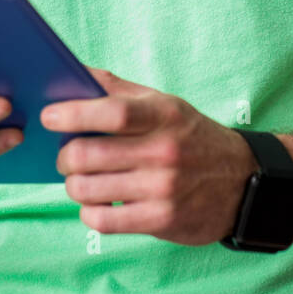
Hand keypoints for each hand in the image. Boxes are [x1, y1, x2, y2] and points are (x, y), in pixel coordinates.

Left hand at [41, 69, 254, 244]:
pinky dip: (89, 212)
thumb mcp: (165, 104)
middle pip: (89, 154)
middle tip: (65, 156)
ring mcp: (163, 188)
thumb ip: (120, 90)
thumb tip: (76, 72)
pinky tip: (96, 204)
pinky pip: (103, 221)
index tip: (49, 116)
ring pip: (89, 189)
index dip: (73, 113)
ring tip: (79, 180)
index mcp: (164, 115)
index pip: (111, 112)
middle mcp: (164, 151)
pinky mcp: (161, 220)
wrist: (243, 181)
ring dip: (73, 185)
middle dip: (64, 156)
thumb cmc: (192, 137)